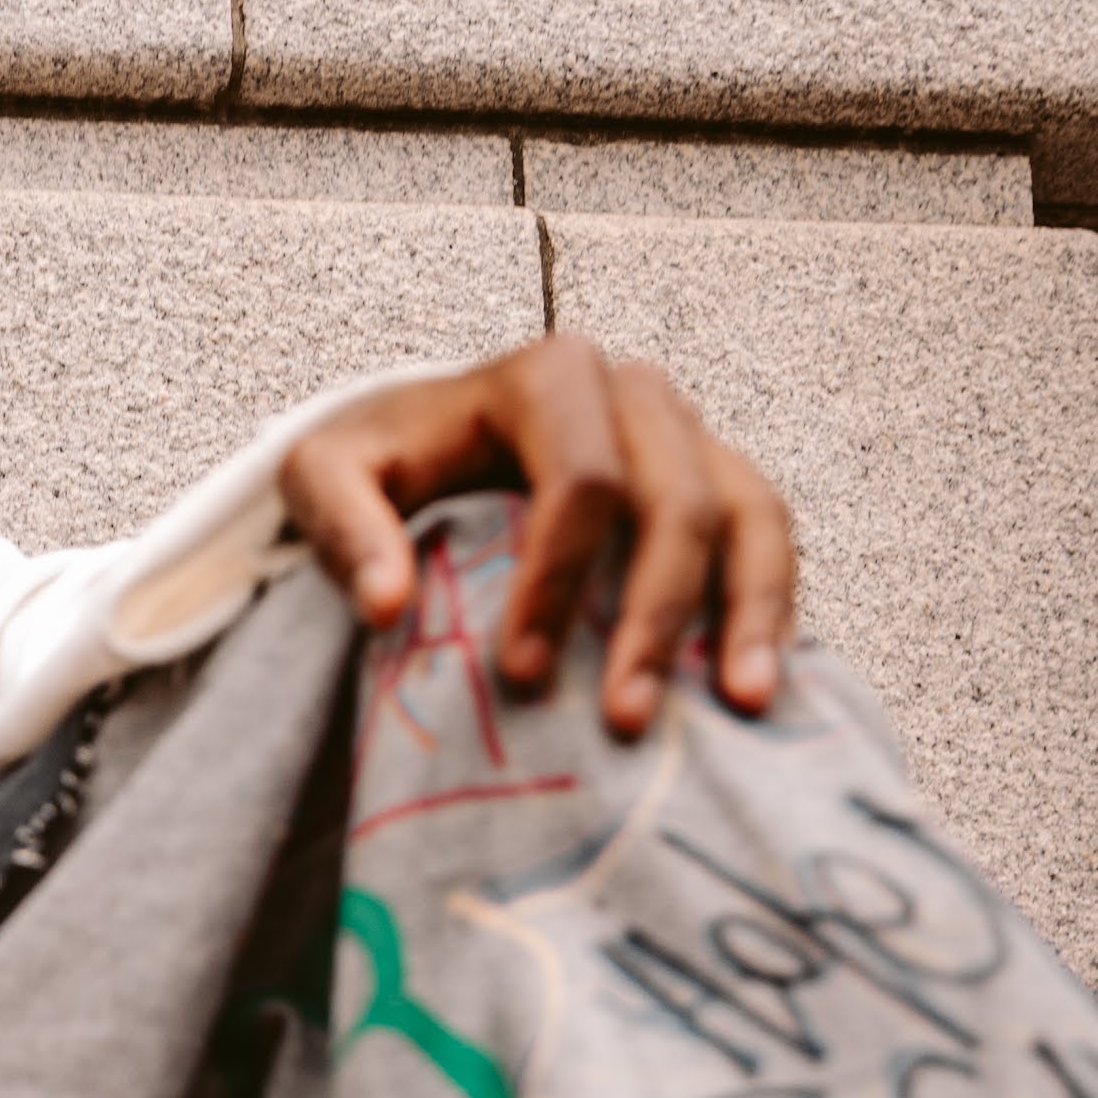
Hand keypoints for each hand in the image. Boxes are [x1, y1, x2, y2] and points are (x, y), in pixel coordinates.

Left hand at [276, 337, 795, 738]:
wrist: (429, 445)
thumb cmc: (382, 463)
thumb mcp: (325, 476)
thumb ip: (342, 526)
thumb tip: (384, 603)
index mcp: (549, 378)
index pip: (581, 481)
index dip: (559, 580)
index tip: (520, 674)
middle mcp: (635, 395)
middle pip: (675, 502)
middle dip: (652, 616)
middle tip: (622, 719)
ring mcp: (690, 434)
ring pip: (745, 513)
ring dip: (748, 612)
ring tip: (742, 703)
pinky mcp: (719, 480)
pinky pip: (767, 535)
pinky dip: (772, 606)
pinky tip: (760, 683)